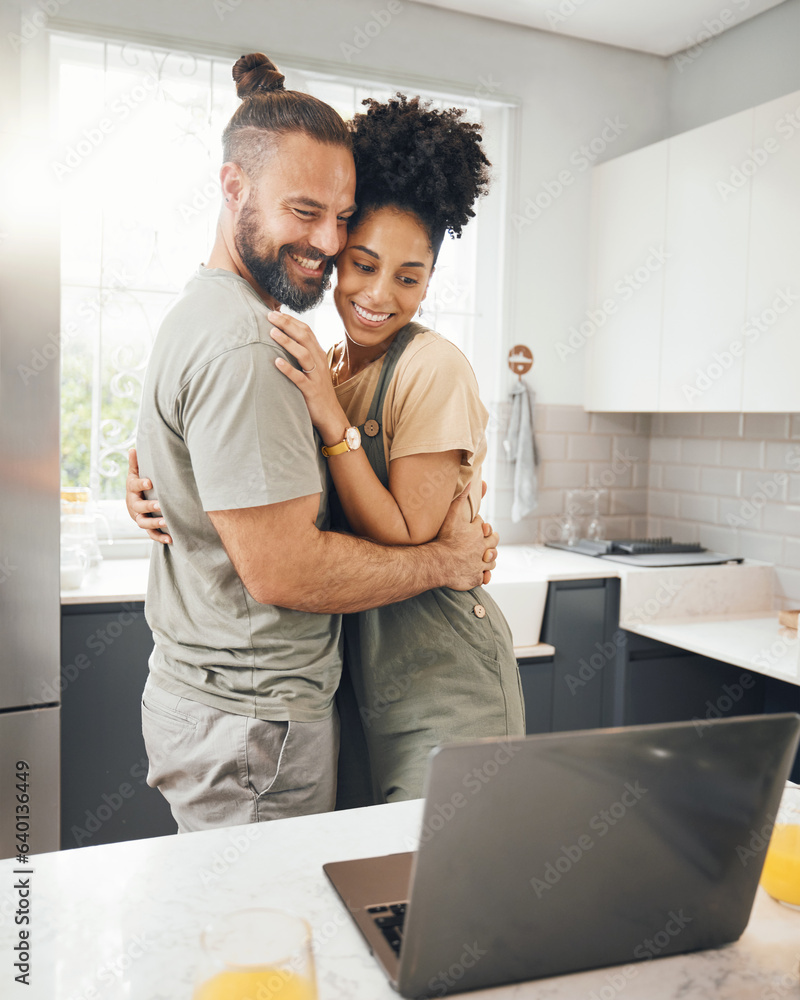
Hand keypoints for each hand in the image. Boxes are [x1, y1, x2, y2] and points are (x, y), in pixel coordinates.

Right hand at [126, 448, 171, 544]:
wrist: (133, 501)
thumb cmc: (138, 484)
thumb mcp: (135, 473)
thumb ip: (135, 463)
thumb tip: (133, 448)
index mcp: (132, 489)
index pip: (134, 486)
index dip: (140, 484)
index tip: (150, 482)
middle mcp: (133, 505)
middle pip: (139, 507)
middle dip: (149, 506)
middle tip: (161, 505)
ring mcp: (138, 517)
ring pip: (143, 522)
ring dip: (154, 523)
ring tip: (166, 522)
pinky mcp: (145, 526)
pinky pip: (150, 534)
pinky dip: (159, 537)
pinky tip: (170, 539)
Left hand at [268, 311, 349, 442]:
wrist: (331, 415)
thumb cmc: (317, 391)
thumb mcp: (312, 370)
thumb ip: (302, 355)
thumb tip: (285, 340)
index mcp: (318, 355)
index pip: (306, 331)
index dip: (291, 320)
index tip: (276, 312)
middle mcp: (318, 362)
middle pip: (304, 337)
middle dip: (287, 325)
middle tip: (270, 316)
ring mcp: (316, 377)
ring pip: (303, 354)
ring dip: (287, 342)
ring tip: (272, 333)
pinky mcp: (312, 391)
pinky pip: (300, 378)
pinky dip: (288, 369)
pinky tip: (276, 362)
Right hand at [434, 482, 498, 589]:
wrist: (439, 562)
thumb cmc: (445, 538)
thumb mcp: (453, 514)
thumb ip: (462, 497)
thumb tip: (470, 481)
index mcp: (479, 532)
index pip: (484, 525)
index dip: (481, 525)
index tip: (478, 526)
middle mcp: (483, 548)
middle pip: (494, 542)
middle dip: (491, 540)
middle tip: (487, 541)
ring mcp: (480, 564)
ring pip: (491, 561)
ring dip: (489, 558)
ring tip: (484, 557)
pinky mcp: (476, 578)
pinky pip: (484, 577)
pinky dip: (483, 576)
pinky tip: (481, 574)